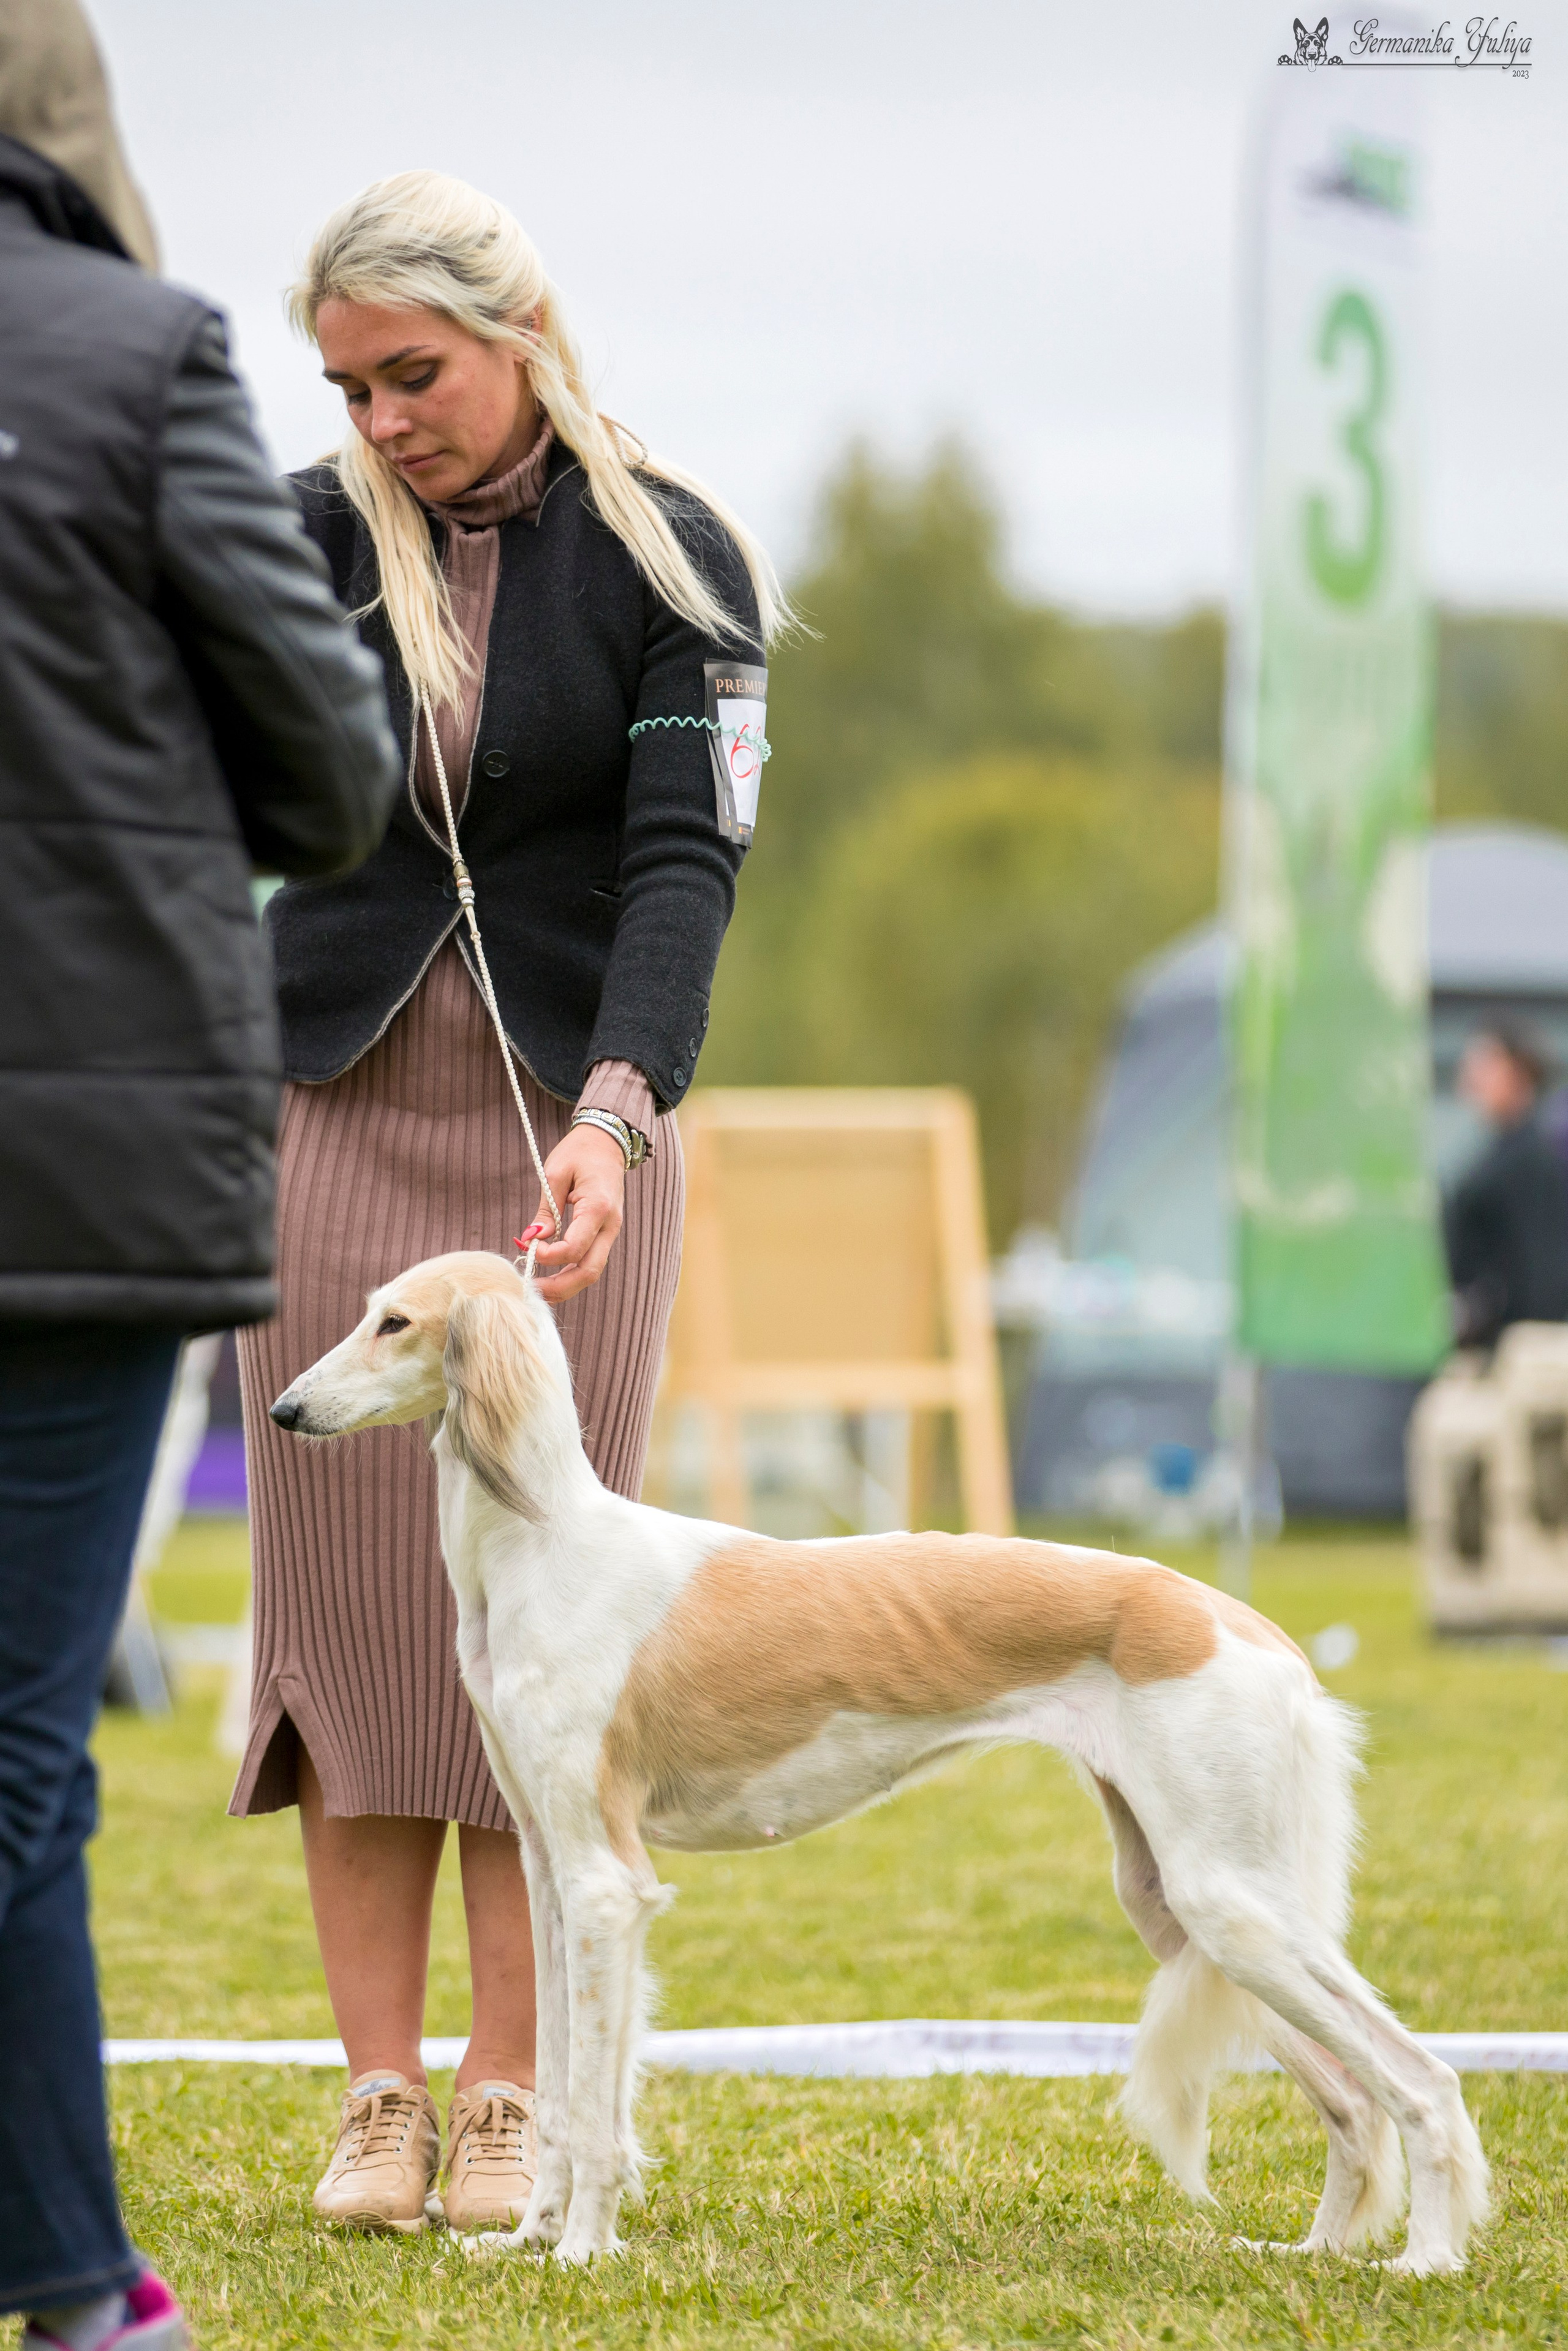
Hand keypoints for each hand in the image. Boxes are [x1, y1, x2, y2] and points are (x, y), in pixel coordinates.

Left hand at [520, 1125, 625, 1302]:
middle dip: (560, 1287)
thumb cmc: (579, 1152)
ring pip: (592, 1271)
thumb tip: (532, 1237)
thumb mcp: (555, 1173)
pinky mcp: (605, 1233)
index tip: (528, 1245)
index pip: (574, 1248)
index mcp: (598, 1208)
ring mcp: (610, 1231)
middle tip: (531, 1290)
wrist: (607, 1142)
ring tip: (538, 1289)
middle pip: (589, 1271)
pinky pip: (591, 1260)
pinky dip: (571, 1272)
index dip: (549, 1256)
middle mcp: (610, 1225)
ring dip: (566, 1285)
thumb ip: (546, 1210)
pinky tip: (551, 1275)